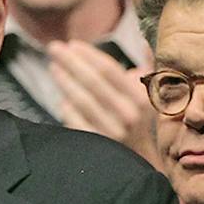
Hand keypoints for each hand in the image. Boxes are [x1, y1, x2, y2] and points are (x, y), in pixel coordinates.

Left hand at [47, 39, 157, 160]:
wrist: (138, 160)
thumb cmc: (139, 121)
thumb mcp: (150, 96)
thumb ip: (148, 69)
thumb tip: (142, 43)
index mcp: (140, 98)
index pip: (110, 70)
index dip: (89, 55)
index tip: (72, 44)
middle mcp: (127, 114)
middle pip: (92, 82)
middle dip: (71, 62)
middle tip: (54, 48)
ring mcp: (111, 130)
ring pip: (81, 100)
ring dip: (64, 81)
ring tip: (53, 67)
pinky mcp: (96, 144)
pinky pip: (75, 122)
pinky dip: (67, 109)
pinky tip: (61, 99)